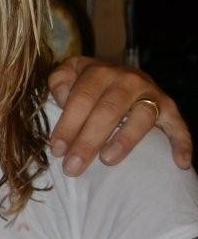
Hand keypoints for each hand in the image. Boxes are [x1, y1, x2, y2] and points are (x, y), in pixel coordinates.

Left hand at [48, 56, 192, 174]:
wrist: (121, 75)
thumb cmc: (88, 83)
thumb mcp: (69, 73)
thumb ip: (60, 81)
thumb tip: (62, 98)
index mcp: (99, 72)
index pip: (82, 98)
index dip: (68, 124)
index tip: (57, 150)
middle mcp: (128, 80)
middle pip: (108, 110)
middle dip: (88, 140)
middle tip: (74, 166)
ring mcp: (152, 94)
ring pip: (141, 117)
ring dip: (125, 140)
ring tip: (108, 161)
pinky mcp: (170, 109)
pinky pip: (179, 126)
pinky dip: (181, 144)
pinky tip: (179, 164)